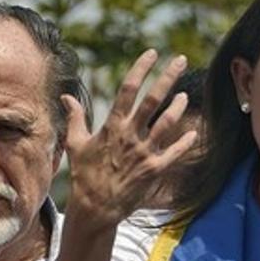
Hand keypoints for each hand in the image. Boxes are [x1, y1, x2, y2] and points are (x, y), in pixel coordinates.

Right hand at [63, 50, 198, 227]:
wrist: (95, 207)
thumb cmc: (85, 175)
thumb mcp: (76, 144)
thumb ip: (75, 118)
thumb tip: (66, 97)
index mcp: (113, 126)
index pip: (128, 89)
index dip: (141, 69)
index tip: (152, 53)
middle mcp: (130, 135)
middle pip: (153, 100)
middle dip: (168, 77)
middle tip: (180, 60)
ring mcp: (144, 152)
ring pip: (167, 123)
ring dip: (178, 107)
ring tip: (184, 95)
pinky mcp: (154, 170)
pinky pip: (174, 152)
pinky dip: (185, 142)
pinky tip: (193, 133)